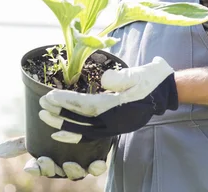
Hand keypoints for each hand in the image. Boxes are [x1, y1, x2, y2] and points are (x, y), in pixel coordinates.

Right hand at [0, 135, 106, 179]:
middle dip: (50, 168)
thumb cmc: (61, 133)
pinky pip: (98, 167)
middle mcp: (65, 165)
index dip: (35, 168)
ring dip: (72, 170)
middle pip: (56, 171)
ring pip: (76, 172)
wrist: (88, 125)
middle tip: (46, 160)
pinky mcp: (98, 157)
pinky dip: (97, 166)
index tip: (31, 165)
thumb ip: (22, 143)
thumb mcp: (41, 135)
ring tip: (69, 163)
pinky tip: (96, 161)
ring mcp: (82, 163)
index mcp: (51, 161)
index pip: (39, 168)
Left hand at [39, 56, 177, 142]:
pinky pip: (91, 133)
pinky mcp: (115, 126)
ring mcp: (115, 126)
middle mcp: (114, 121)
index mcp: (118, 107)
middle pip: (81, 122)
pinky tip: (64, 131)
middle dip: (59, 115)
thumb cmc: (152, 78)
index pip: (86, 106)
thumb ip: (121, 77)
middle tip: (40, 107)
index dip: (66, 102)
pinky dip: (76, 133)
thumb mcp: (139, 73)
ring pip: (84, 131)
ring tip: (46, 119)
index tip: (48, 97)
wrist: (167, 90)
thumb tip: (104, 80)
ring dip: (64, 125)